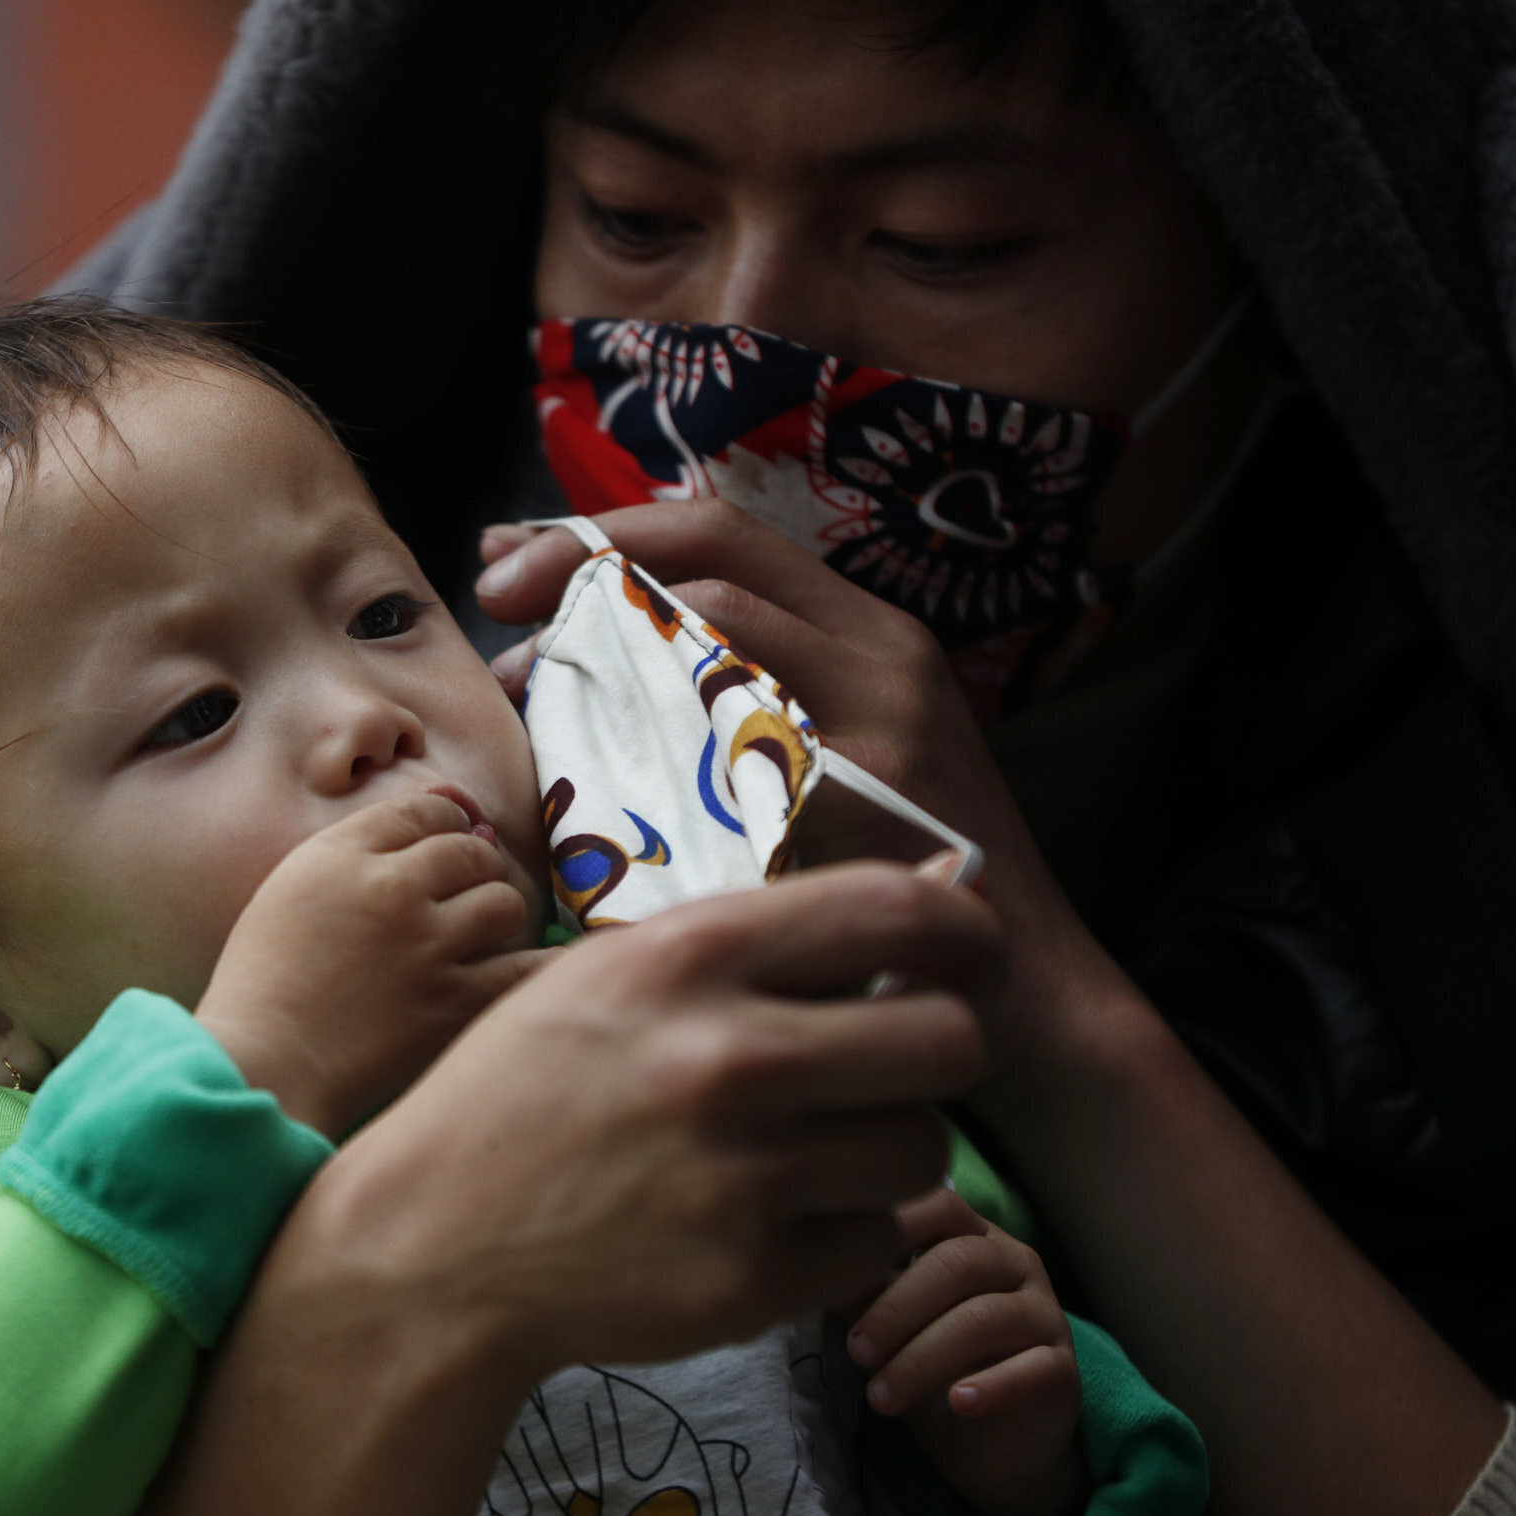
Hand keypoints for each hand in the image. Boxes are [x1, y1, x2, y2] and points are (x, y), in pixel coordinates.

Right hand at [195, 791, 546, 1137]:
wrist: (262, 1065)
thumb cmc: (262, 987)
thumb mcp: (288, 893)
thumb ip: (350, 853)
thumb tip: (441, 818)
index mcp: (338, 856)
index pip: (419, 811)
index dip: (444, 823)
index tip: (448, 841)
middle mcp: (389, 888)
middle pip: (467, 850)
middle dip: (474, 867)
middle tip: (466, 892)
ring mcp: (426, 944)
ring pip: (502, 900)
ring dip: (498, 913)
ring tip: (482, 935)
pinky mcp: (453, 1000)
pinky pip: (524, 967)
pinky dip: (540, 966)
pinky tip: (542, 969)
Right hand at [290, 856, 1001, 1381]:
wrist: (431, 1247)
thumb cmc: (533, 1093)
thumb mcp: (622, 976)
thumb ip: (777, 935)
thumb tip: (949, 877)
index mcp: (690, 957)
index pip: (902, 913)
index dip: (967, 933)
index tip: (971, 959)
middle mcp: (724, 1058)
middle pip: (950, 1042)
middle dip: (940, 1054)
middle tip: (893, 1070)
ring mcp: (740, 1177)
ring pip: (923, 1151)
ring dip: (887, 1151)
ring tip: (809, 1152)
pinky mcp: (750, 1281)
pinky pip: (876, 1242)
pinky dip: (842, 1236)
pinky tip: (768, 1221)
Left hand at [478, 504, 1126, 1086]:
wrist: (1021, 986)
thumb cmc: (899, 881)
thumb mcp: (835, 759)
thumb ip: (743, 698)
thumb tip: (591, 649)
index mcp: (869, 631)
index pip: (722, 529)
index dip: (604, 529)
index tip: (506, 562)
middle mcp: (884, 653)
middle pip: (712, 556)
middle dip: (582, 565)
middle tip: (493, 605)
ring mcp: (884, 716)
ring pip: (717, 626)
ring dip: (604, 647)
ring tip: (529, 693)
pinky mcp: (873, 791)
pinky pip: (734, 734)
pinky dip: (649, 739)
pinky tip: (591, 774)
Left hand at [848, 1186, 1085, 1515]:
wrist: (991, 1447)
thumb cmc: (934, 1369)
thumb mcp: (891, 1326)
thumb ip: (862, 1289)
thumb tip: (810, 1264)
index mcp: (973, 1239)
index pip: (941, 1206)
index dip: (895, 1223)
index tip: (844, 1260)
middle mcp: (1016, 1264)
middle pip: (958, 1263)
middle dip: (896, 1307)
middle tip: (855, 1351)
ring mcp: (1045, 1315)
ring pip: (986, 1318)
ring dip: (924, 1358)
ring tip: (881, 1397)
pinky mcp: (1063, 1371)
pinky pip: (1034, 1369)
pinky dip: (992, 1385)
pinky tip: (957, 1402)